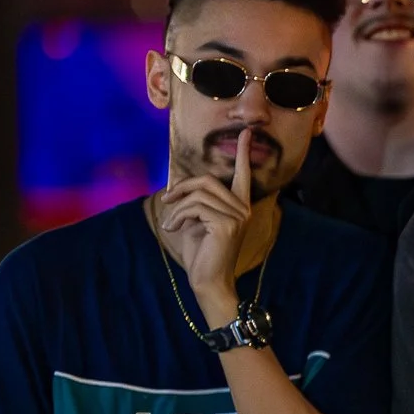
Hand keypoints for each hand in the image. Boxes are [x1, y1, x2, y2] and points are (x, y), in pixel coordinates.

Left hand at [157, 139, 257, 316]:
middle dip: (181, 187)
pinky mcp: (227, 224)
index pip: (243, 175)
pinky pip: (194, 207)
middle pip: (207, 181)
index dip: (243, 153)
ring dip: (177, 206)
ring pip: (199, 194)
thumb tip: (178, 186)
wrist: (208, 281)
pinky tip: (173, 229)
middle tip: (167, 200)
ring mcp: (238, 216)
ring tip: (170, 222)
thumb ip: (194, 202)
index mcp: (239, 206)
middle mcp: (243, 209)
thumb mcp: (196, 221)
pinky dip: (178, 216)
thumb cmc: (201, 253)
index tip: (246, 133)